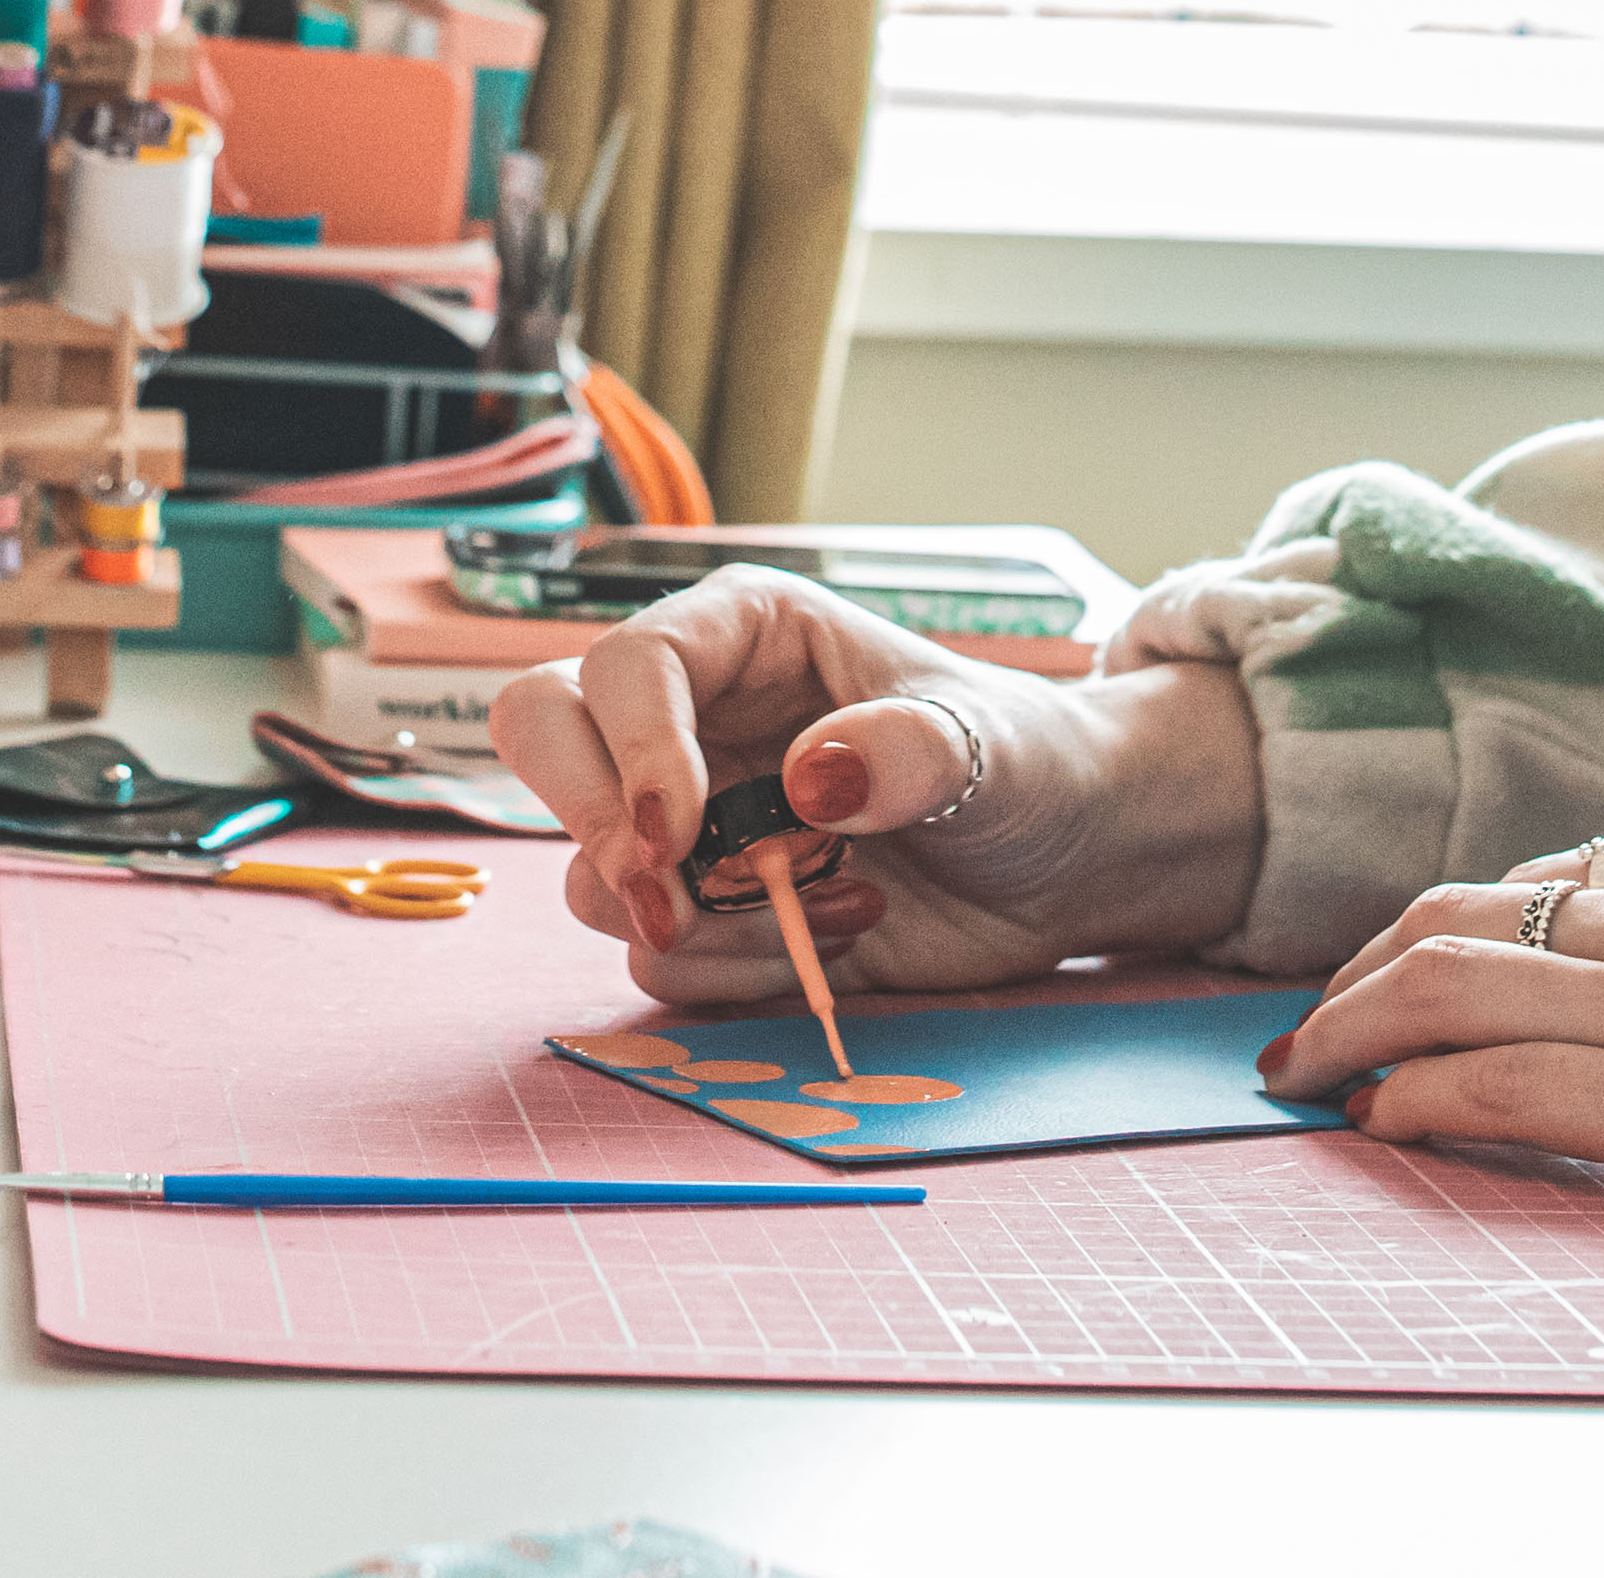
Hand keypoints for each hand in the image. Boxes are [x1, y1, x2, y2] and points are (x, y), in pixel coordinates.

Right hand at [490, 568, 1258, 1005]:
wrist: (1062, 861)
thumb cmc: (1024, 760)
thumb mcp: (989, 745)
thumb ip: (910, 750)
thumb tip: (813, 777)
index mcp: (745, 633)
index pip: (627, 662)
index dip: (630, 745)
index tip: (673, 831)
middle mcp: (691, 716)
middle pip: (541, 727)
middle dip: (584, 818)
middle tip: (663, 891)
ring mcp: (689, 817)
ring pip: (588, 866)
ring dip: (695, 918)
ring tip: (831, 907)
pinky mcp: (709, 907)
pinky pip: (657, 956)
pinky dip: (733, 971)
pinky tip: (837, 938)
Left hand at [1263, 820, 1603, 1335]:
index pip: (1524, 889)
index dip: (1429, 935)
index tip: (1377, 978)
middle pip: (1454, 923)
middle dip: (1355, 975)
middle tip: (1298, 1028)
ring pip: (1450, 991)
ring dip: (1352, 1034)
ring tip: (1301, 1076)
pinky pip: (1507, 1092)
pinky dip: (1421, 1100)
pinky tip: (1378, 1123)